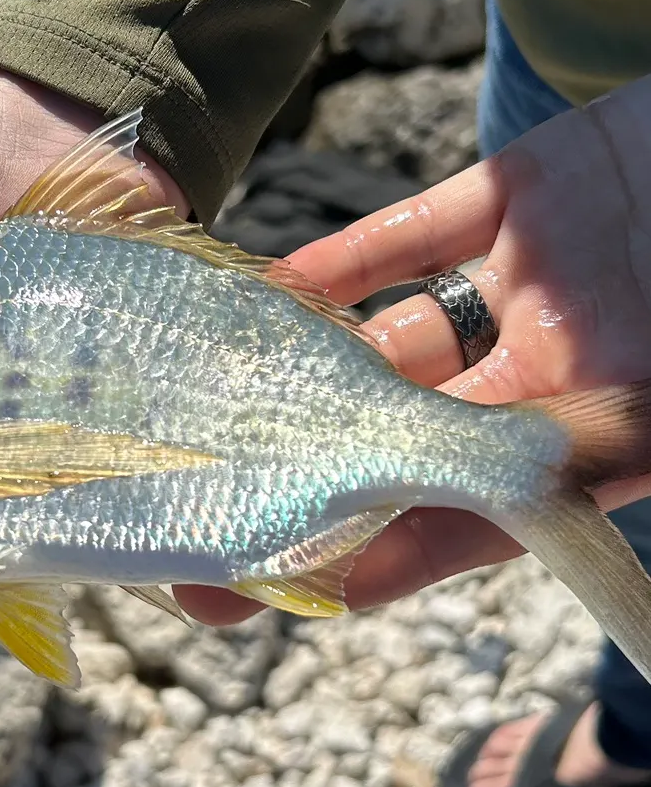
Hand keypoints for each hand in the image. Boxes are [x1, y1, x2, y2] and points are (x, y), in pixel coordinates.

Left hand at [180, 72, 650, 626]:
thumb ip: (606, 442)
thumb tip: (530, 493)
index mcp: (613, 437)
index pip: (472, 520)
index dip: (369, 561)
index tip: (259, 592)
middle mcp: (564, 373)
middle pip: (406, 441)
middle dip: (300, 479)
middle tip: (179, 521)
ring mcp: (541, 284)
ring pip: (399, 338)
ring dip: (306, 366)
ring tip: (201, 396)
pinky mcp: (529, 194)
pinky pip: (416, 234)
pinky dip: (342, 260)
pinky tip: (260, 287)